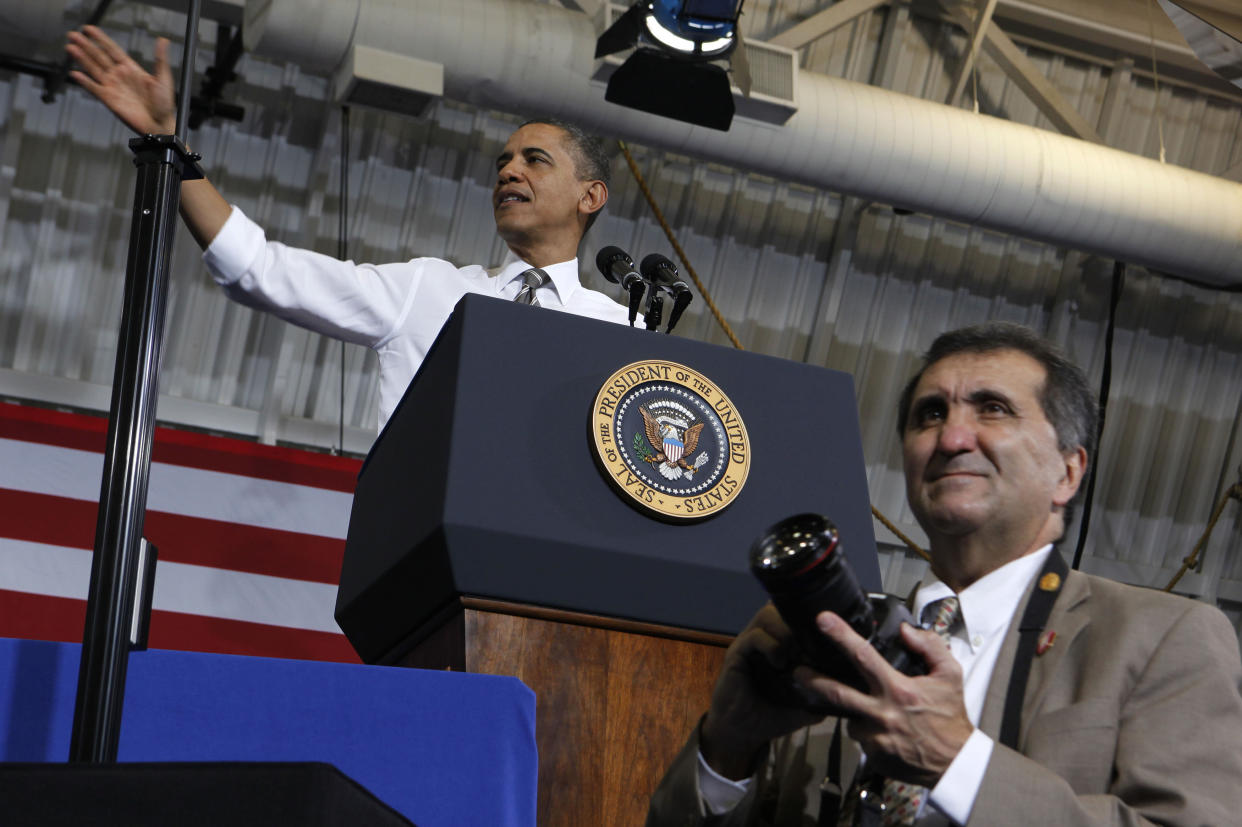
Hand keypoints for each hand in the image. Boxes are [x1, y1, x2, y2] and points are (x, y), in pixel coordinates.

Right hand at [65, 25, 175, 135]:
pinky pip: (93, 88)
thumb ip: (160, 58)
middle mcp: (119, 75)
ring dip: (81, 58)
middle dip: (86, 45)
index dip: (100, 39)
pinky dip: (84, 81)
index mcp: (131, 68)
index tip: (88, 29)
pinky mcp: (108, 99)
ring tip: (70, 47)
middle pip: (98, 56)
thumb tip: (163, 40)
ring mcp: (112, 86)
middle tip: (73, 34)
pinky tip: (75, 73)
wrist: (160, 125)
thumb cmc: (164, 104)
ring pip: (93, 69)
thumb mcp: (163, 78)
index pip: (112, 49)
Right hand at [700, 604, 824, 779]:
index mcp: (779, 643)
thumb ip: (823, 691)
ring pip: (768, 616)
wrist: (742, 731)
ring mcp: (749, 643)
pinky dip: (771, 646)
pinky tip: (779, 663)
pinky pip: (755, 637)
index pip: (794, 615)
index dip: (810, 619)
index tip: (826, 633)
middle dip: (799, 623)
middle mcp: (763, 638)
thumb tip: (851, 689)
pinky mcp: (737, 653)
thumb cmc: (771, 714)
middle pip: (781, 608)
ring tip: (794, 653)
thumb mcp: (804, 704)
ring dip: (785, 632)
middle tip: (811, 643)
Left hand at [796, 612, 972, 787]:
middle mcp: (882, 713)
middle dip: (813, 680)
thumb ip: (930, 646)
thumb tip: (906, 630)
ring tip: (872, 711)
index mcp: (898, 690)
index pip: (863, 655)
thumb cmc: (951, 718)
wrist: (955, 763)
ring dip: (856, 712)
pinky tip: (885, 731)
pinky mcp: (873, 755)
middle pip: (837, 692)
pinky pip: (862, 738)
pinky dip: (868, 731)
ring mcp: (875, 737)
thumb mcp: (950, 675)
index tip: (823, 620)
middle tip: (797, 670)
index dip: (841, 635)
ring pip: (850, 718)